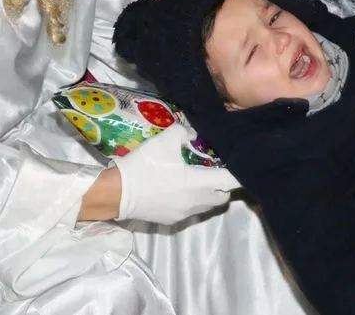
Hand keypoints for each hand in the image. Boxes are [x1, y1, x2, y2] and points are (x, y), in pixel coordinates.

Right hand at [114, 124, 239, 223]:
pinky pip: (191, 211)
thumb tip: (193, 135)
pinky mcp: (173, 221)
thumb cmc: (144, 166)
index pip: (231, 181)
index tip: (234, 163)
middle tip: (213, 170)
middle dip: (222, 184)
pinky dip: (191, 202)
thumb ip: (184, 133)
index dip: (236, 171)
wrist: (118, 193)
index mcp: (200, 184)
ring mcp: (185, 214)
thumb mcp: (165, 139)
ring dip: (207, 194)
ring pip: (207, 206)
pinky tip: (177, 190)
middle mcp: (197, 202)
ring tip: (195, 180)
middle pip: (222, 196)